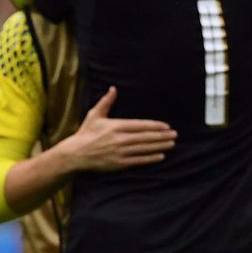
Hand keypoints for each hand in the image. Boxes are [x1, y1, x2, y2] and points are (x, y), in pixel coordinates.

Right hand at [58, 87, 175, 171]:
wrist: (76, 154)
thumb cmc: (85, 133)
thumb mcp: (94, 115)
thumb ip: (106, 102)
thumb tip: (113, 88)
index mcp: (115, 126)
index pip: (140, 125)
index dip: (155, 126)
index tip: (166, 126)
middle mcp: (120, 139)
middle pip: (145, 137)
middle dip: (162, 136)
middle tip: (175, 135)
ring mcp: (120, 152)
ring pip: (144, 148)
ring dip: (160, 146)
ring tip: (171, 144)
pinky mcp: (119, 163)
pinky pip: (138, 160)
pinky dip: (150, 158)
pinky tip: (161, 156)